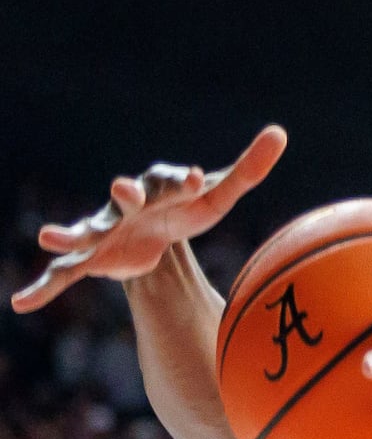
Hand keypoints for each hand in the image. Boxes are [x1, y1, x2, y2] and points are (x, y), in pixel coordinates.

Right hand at [12, 126, 287, 313]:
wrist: (156, 236)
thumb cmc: (188, 210)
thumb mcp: (219, 196)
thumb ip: (248, 169)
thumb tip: (280, 133)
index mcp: (159, 188)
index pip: (170, 179)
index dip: (181, 180)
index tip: (194, 179)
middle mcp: (126, 205)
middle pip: (124, 197)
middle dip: (124, 193)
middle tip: (122, 187)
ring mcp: (104, 231)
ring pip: (84, 231)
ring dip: (68, 233)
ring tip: (47, 235)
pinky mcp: (92, 259)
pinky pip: (63, 274)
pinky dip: (43, 288)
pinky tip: (20, 305)